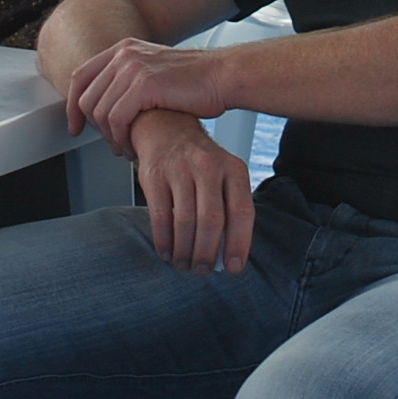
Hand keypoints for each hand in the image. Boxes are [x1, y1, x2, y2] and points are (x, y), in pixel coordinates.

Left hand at [65, 36, 230, 152]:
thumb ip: (130, 81)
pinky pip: (116, 119)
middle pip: (87, 98)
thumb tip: (108, 105)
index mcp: (123, 49)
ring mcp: (132, 68)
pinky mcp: (143, 85)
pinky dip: (121, 139)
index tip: (76, 126)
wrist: (222, 77)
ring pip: (100, 112)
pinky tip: (132, 147)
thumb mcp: (154, 72)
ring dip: (109, 138)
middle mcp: (124, 54)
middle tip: (110, 144)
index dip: (73, 105)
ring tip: (124, 149)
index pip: (81, 77)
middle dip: (94, 128)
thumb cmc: (195, 82)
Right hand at [127, 111, 255, 273]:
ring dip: (184, 252)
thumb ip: (229, 209)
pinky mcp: (154, 174)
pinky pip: (160, 217)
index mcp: (234, 169)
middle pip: (211, 221)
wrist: (166, 128)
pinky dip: (164, 242)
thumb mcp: (223, 175)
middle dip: (207, 254)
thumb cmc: (200, 162)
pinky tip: (167, 252)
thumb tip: (226, 255)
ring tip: (184, 264)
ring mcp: (180, 169)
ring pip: (185, 222)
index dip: (239, 244)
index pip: (242, 211)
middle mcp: (209, 166)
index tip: (232, 267)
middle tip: (203, 270)